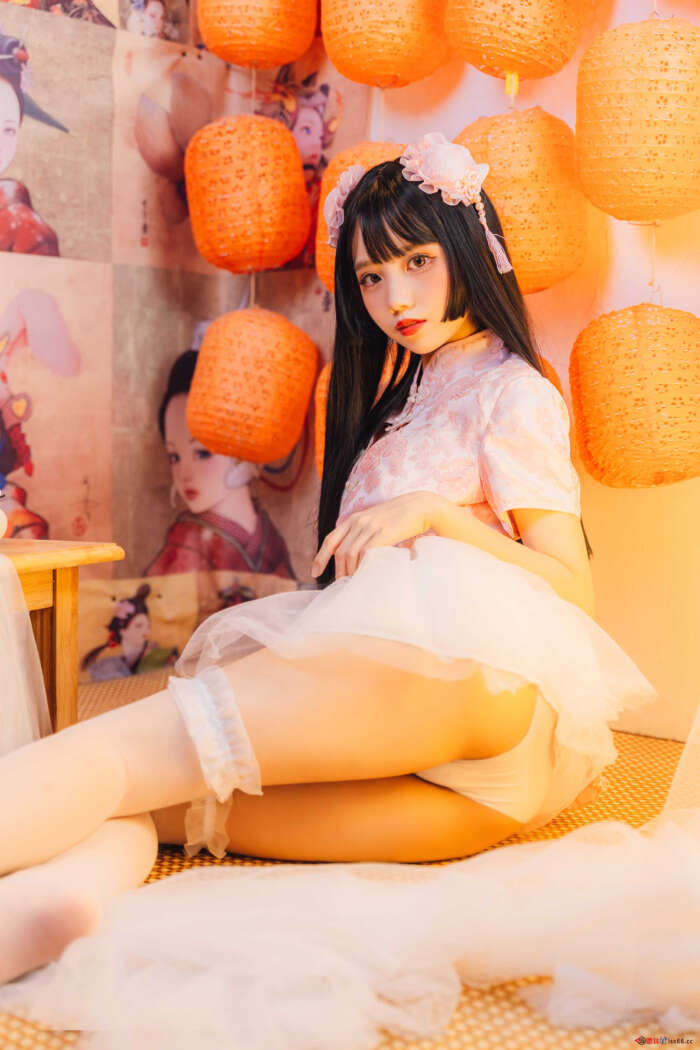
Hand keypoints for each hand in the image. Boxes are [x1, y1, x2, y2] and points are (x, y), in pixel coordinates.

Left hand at [311, 491, 441, 579]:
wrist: (420, 506)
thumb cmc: (399, 518)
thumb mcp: (375, 522)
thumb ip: (363, 535)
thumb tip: (353, 557)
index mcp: (354, 519)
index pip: (330, 539)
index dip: (320, 557)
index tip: (315, 572)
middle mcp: (358, 521)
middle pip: (340, 551)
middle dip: (338, 571)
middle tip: (341, 585)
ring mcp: (370, 526)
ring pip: (350, 554)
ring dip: (350, 571)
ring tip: (353, 583)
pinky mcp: (383, 532)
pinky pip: (366, 553)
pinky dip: (363, 566)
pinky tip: (365, 575)